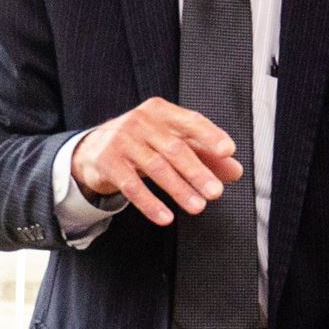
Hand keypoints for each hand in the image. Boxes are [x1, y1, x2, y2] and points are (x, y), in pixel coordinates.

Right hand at [71, 97, 242, 225]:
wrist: (93, 148)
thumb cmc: (142, 142)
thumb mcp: (171, 142)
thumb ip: (204, 154)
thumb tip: (235, 171)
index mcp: (161, 111)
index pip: (190, 121)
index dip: (210, 135)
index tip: (227, 151)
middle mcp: (141, 121)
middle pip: (174, 148)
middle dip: (197, 172)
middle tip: (216, 192)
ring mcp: (122, 140)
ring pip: (155, 168)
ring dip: (179, 190)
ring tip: (197, 207)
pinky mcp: (107, 161)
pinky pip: (131, 186)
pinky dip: (150, 203)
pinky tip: (165, 217)